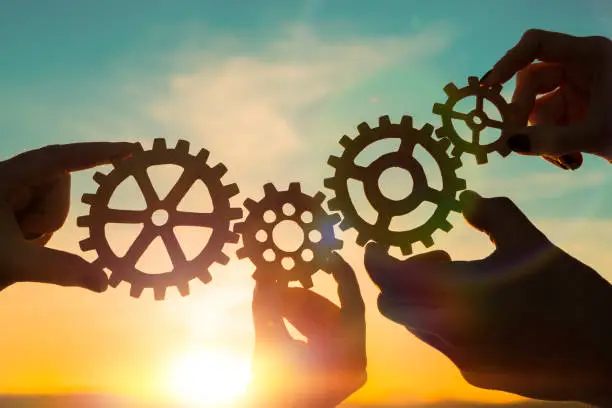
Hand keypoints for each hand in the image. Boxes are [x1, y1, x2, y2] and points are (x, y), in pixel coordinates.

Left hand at [0, 142, 133, 291]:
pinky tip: (16, 241)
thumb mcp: (12, 264)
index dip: (96, 152)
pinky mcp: (10, 208)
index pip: (59, 158)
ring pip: (51, 203)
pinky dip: (38, 230)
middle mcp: (8, 180)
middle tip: (27, 237)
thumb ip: (60, 269)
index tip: (129, 148)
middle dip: (51, 215)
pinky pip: (42, 213)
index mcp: (3, 178)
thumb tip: (104, 281)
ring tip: (15, 243)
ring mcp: (9, 193)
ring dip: (42, 226)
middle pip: (57, 184)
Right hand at [248, 253, 365, 406]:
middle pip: (334, 314)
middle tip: (281, 286)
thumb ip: (267, 307)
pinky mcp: (333, 368)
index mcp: (348, 357)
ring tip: (276, 300)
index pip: (354, 306)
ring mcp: (345, 366)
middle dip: (305, 298)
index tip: (329, 256)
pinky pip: (322, 335)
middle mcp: (354, 362)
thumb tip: (264, 273)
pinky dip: (302, 323)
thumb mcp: (268, 343)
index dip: (344, 278)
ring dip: (300, 309)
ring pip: (326, 323)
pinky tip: (281, 313)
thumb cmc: (272, 389)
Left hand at [365, 191, 611, 404]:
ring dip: (422, 298)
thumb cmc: (569, 293)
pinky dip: (443, 320)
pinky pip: (441, 341)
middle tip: (434, 256)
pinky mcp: (474, 372)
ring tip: (463, 279)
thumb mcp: (531, 242)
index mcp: (458, 294)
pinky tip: (480, 308)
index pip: (389, 277)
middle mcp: (449, 331)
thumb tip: (466, 198)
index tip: (376, 246)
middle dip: (398, 278)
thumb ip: (492, 213)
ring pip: (416, 324)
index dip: (375, 260)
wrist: (606, 354)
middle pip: (392, 304)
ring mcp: (460, 357)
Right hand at [481, 29, 611, 169]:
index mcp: (590, 55)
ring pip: (536, 105)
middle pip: (530, 81)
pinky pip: (547, 121)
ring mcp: (577, 88)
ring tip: (561, 160)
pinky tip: (569, 161)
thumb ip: (551, 139)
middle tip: (515, 141)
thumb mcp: (595, 135)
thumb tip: (509, 144)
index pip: (536, 44)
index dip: (508, 61)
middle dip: (522, 113)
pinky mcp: (576, 108)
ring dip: (539, 134)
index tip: (489, 87)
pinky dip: (550, 141)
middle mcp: (579, 66)